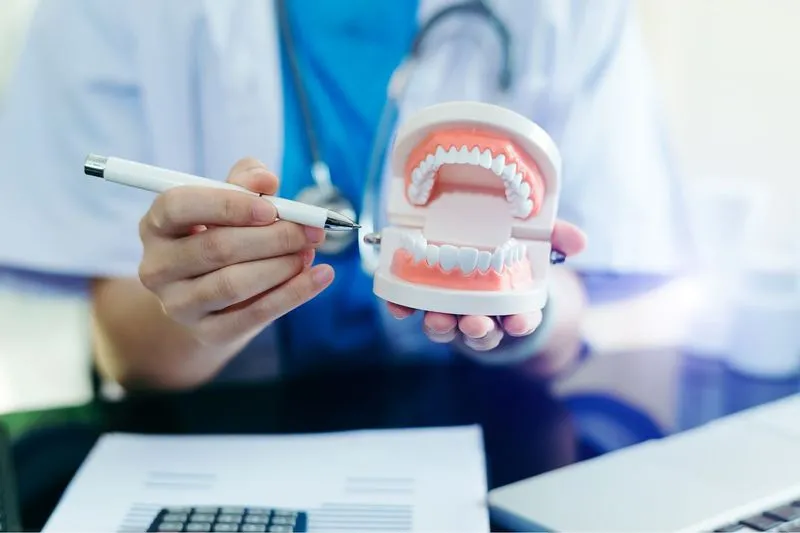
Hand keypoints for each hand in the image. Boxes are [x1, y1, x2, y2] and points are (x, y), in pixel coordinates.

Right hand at [137, 158, 333, 347]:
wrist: (212, 299)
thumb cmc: (221, 236)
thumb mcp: (228, 202)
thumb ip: (245, 181)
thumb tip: (265, 179)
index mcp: (156, 225)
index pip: (178, 206)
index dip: (226, 204)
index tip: (271, 208)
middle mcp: (157, 267)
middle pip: (216, 248)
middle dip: (273, 237)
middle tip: (310, 231)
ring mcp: (178, 304)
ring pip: (233, 283)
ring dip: (282, 266)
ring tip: (309, 252)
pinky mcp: (207, 333)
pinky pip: (254, 314)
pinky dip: (294, 293)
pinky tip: (320, 276)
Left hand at [385, 220, 586, 352]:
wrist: (476, 251)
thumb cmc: (511, 255)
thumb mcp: (536, 243)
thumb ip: (557, 238)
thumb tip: (580, 241)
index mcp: (512, 304)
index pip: (520, 320)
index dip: (521, 322)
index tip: (519, 322)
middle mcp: (481, 314)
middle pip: (481, 331)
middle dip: (478, 330)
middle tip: (475, 323)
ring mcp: (451, 310)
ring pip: (446, 328)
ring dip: (442, 326)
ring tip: (438, 318)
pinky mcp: (423, 300)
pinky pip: (412, 309)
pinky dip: (403, 308)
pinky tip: (398, 305)